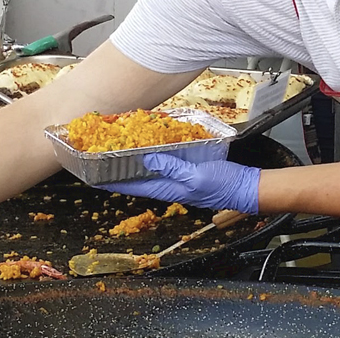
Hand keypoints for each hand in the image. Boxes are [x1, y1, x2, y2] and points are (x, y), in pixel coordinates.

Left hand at [99, 153, 260, 213]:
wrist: (246, 187)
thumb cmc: (224, 185)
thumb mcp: (196, 176)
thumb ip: (172, 168)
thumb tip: (148, 160)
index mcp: (167, 189)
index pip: (132, 185)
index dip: (112, 181)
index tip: (94, 176)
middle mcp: (169, 185)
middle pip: (137, 178)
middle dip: (118, 169)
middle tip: (102, 157)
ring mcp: (178, 179)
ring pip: (149, 170)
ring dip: (134, 162)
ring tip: (120, 150)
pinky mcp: (188, 171)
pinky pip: (165, 163)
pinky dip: (154, 155)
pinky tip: (152, 147)